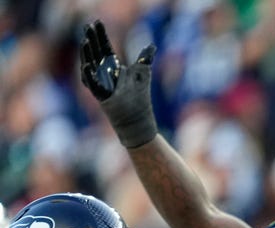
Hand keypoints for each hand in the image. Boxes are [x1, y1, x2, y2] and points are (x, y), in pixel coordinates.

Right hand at [79, 20, 158, 147]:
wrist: (138, 120)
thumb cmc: (140, 99)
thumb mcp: (143, 74)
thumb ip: (145, 59)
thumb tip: (151, 45)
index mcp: (112, 67)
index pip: (104, 48)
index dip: (100, 35)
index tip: (96, 22)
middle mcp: (103, 74)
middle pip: (95, 54)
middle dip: (91, 39)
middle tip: (87, 25)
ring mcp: (100, 85)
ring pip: (89, 66)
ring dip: (87, 54)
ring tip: (85, 40)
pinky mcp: (101, 97)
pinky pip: (92, 85)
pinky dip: (89, 75)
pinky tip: (87, 65)